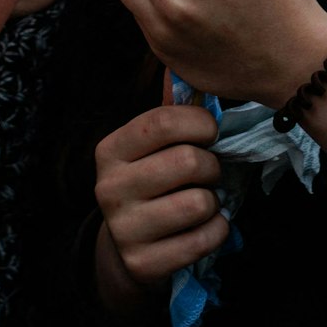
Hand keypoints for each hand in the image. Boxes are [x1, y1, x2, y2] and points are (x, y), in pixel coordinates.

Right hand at [92, 103, 228, 311]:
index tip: (209, 134)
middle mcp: (109, 187)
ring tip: (201, 202)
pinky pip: (205, 239)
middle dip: (212, 167)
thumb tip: (181, 64)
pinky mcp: (144, 262)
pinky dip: (217, 231)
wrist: (127, 249)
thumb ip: (169, 113)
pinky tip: (203, 228)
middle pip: (189, 161)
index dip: (200, 124)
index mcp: (110, 150)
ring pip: (200, 203)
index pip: (163, 121)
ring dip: (213, 202)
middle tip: (207, 174)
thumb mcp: (150, 149)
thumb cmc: (150, 185)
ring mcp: (124, 228)